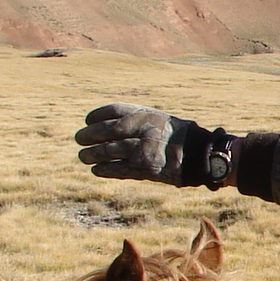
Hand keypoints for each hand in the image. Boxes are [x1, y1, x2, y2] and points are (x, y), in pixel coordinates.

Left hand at [76, 104, 225, 186]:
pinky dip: (104, 169)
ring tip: (83, 157)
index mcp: (147, 114)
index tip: (87, 120)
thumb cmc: (177, 137)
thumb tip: (104, 125)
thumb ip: (135, 120)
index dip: (96, 116)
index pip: (113, 111)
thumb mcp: (158, 119)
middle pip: (107, 130)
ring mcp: (144, 149)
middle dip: (89, 135)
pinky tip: (96, 169)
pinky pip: (118, 169)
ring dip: (92, 155)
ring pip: (109, 151)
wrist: (200, 156)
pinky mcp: (145, 169)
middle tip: (79, 139)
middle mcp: (144, 129)